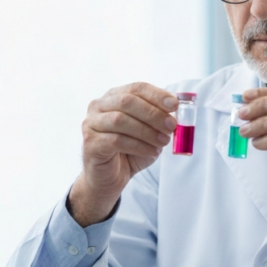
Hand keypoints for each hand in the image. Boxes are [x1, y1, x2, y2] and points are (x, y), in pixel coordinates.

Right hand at [69, 82, 176, 226]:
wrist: (111, 178)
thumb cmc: (130, 151)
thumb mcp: (150, 132)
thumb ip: (160, 119)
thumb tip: (176, 109)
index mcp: (114, 97)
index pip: (136, 88)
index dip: (157, 95)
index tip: (175, 105)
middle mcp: (99, 106)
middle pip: (127, 101)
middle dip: (153, 113)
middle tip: (171, 126)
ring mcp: (91, 123)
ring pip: (121, 120)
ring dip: (147, 131)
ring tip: (163, 142)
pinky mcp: (90, 142)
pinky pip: (116, 140)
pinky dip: (138, 145)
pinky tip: (151, 152)